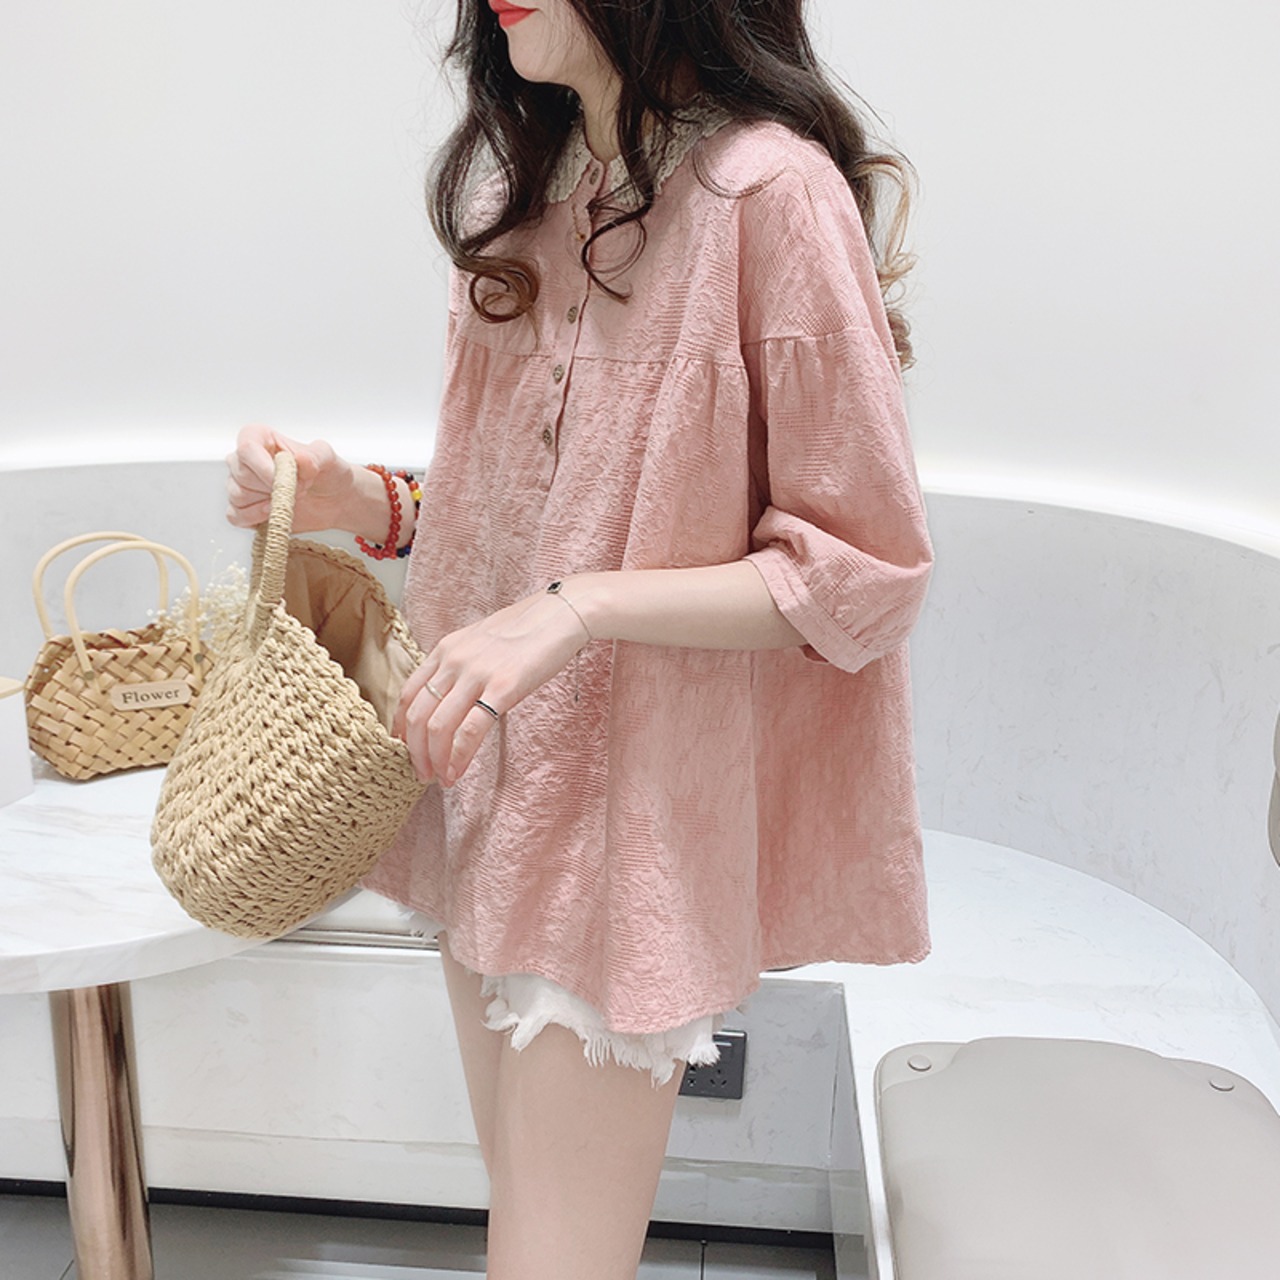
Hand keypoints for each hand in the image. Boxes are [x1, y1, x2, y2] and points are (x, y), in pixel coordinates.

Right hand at [225, 424, 355, 531]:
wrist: (334, 500)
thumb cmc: (326, 473)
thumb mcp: (327, 458)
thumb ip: (315, 456)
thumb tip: (300, 458)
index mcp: (261, 438)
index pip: (246, 447)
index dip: (262, 466)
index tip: (282, 478)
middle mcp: (245, 460)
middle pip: (242, 475)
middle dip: (273, 487)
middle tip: (298, 488)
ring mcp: (241, 484)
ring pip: (238, 496)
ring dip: (268, 502)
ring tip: (290, 498)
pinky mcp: (243, 508)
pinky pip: (236, 515)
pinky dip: (254, 517)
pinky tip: (274, 512)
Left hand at [393, 588, 591, 785]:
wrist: (561, 614)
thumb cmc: (527, 630)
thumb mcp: (480, 641)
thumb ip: (461, 667)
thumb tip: (452, 699)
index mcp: (446, 649)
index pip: (408, 694)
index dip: (402, 728)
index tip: (408, 750)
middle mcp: (453, 661)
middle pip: (417, 715)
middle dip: (415, 752)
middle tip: (423, 774)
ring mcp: (476, 674)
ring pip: (438, 726)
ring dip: (435, 760)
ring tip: (441, 778)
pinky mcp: (503, 688)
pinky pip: (470, 730)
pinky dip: (459, 757)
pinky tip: (458, 771)